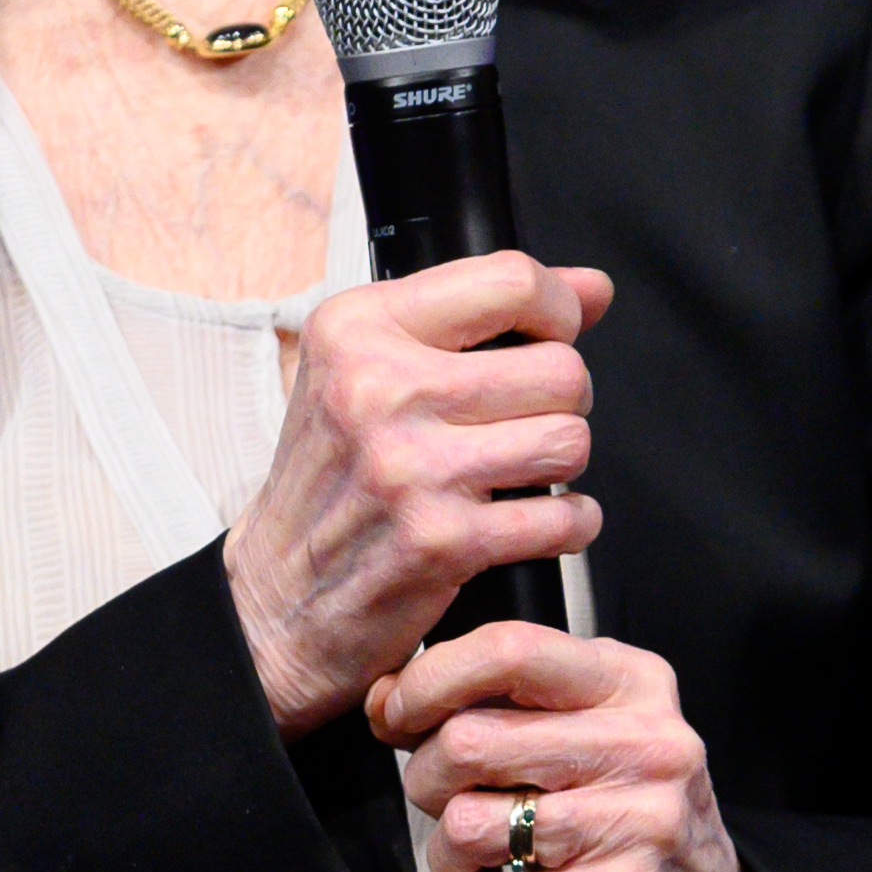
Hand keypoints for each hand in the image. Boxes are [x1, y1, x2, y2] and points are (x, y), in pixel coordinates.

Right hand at [222, 253, 611, 734]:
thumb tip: (593, 288)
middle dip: (562, 399)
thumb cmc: (334, 476)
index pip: (509, 281)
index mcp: (356, 330)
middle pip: (558, 367)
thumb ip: (479, 317)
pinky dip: (569, 524)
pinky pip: (563, 517)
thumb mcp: (369, 369)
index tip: (555, 333)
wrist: (278, 591)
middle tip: (525, 419)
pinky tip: (534, 521)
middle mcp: (377, 390)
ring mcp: (410, 467)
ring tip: (526, 470)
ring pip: (569, 439)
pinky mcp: (442, 540)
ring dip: (563, 462)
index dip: (557, 308)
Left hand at [373, 620, 808, 871]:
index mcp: (631, 683)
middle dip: (427, 780)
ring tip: (474, 860)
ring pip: (470, 823)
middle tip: (445, 802)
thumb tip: (383, 697)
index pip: (508, 649)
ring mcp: (642, 821)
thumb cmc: (629, 816)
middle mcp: (647, 742)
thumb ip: (496, 701)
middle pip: (470, 740)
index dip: (428, 681)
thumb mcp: (586, 732)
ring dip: (446, 854)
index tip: (396, 714)